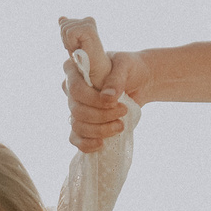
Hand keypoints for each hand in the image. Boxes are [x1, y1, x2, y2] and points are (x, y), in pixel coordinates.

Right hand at [59, 16, 143, 154]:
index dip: (92, 99)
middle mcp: (71, 90)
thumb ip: (116, 79)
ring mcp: (76, 108)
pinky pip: (75, 138)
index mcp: (75, 71)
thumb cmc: (129, 69)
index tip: (114, 101)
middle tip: (123, 111)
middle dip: (101, 115)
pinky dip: (87, 144)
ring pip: (77, 126)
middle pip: (77, 110)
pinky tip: (101, 143)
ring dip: (100, 130)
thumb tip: (107, 98)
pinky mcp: (83, 123)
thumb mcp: (125, 67)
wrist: (139, 83)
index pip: (75, 89)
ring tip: (120, 125)